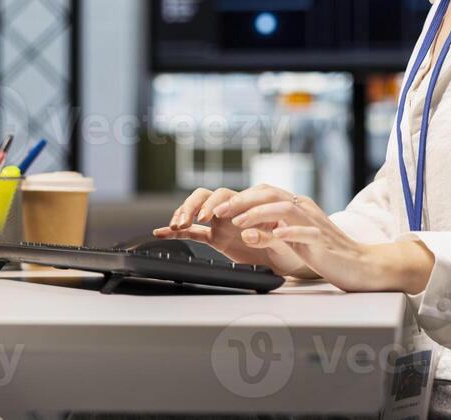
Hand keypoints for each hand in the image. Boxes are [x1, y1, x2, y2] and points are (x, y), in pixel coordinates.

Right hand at [153, 186, 319, 279]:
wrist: (289, 255)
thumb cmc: (289, 242)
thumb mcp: (282, 239)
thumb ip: (266, 236)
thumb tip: (248, 234)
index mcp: (245, 204)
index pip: (225, 195)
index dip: (216, 204)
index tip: (213, 217)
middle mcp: (230, 210)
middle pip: (205, 195)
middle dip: (195, 205)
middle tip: (194, 219)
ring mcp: (221, 223)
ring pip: (195, 210)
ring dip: (184, 214)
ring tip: (176, 225)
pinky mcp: (215, 237)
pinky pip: (192, 232)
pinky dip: (176, 232)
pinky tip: (160, 232)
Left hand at [216, 184, 434, 292]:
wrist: (362, 266)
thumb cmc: (327, 255)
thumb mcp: (294, 242)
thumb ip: (273, 234)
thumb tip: (247, 231)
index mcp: (297, 208)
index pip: (265, 193)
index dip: (240, 198)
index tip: (218, 209)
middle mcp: (305, 210)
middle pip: (271, 194)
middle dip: (242, 201)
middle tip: (220, 211)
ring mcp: (315, 224)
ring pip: (285, 208)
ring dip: (259, 213)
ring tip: (239, 222)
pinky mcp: (324, 241)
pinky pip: (305, 232)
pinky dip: (288, 232)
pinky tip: (275, 235)